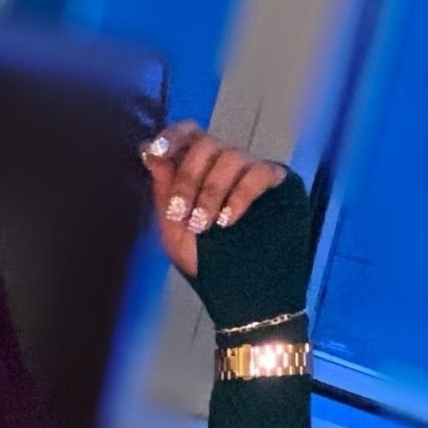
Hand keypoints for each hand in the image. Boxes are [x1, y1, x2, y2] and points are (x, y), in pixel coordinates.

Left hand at [137, 122, 287, 280]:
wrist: (242, 292)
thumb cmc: (206, 264)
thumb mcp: (174, 231)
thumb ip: (164, 192)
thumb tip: (150, 153)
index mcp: (200, 171)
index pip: (189, 135)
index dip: (173, 136)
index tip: (156, 151)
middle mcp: (225, 164)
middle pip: (206, 144)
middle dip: (188, 179)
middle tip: (181, 213)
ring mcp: (252, 170)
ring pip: (231, 156)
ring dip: (211, 192)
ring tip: (204, 225)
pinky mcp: (276, 181)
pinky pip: (258, 172)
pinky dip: (239, 195)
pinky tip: (228, 220)